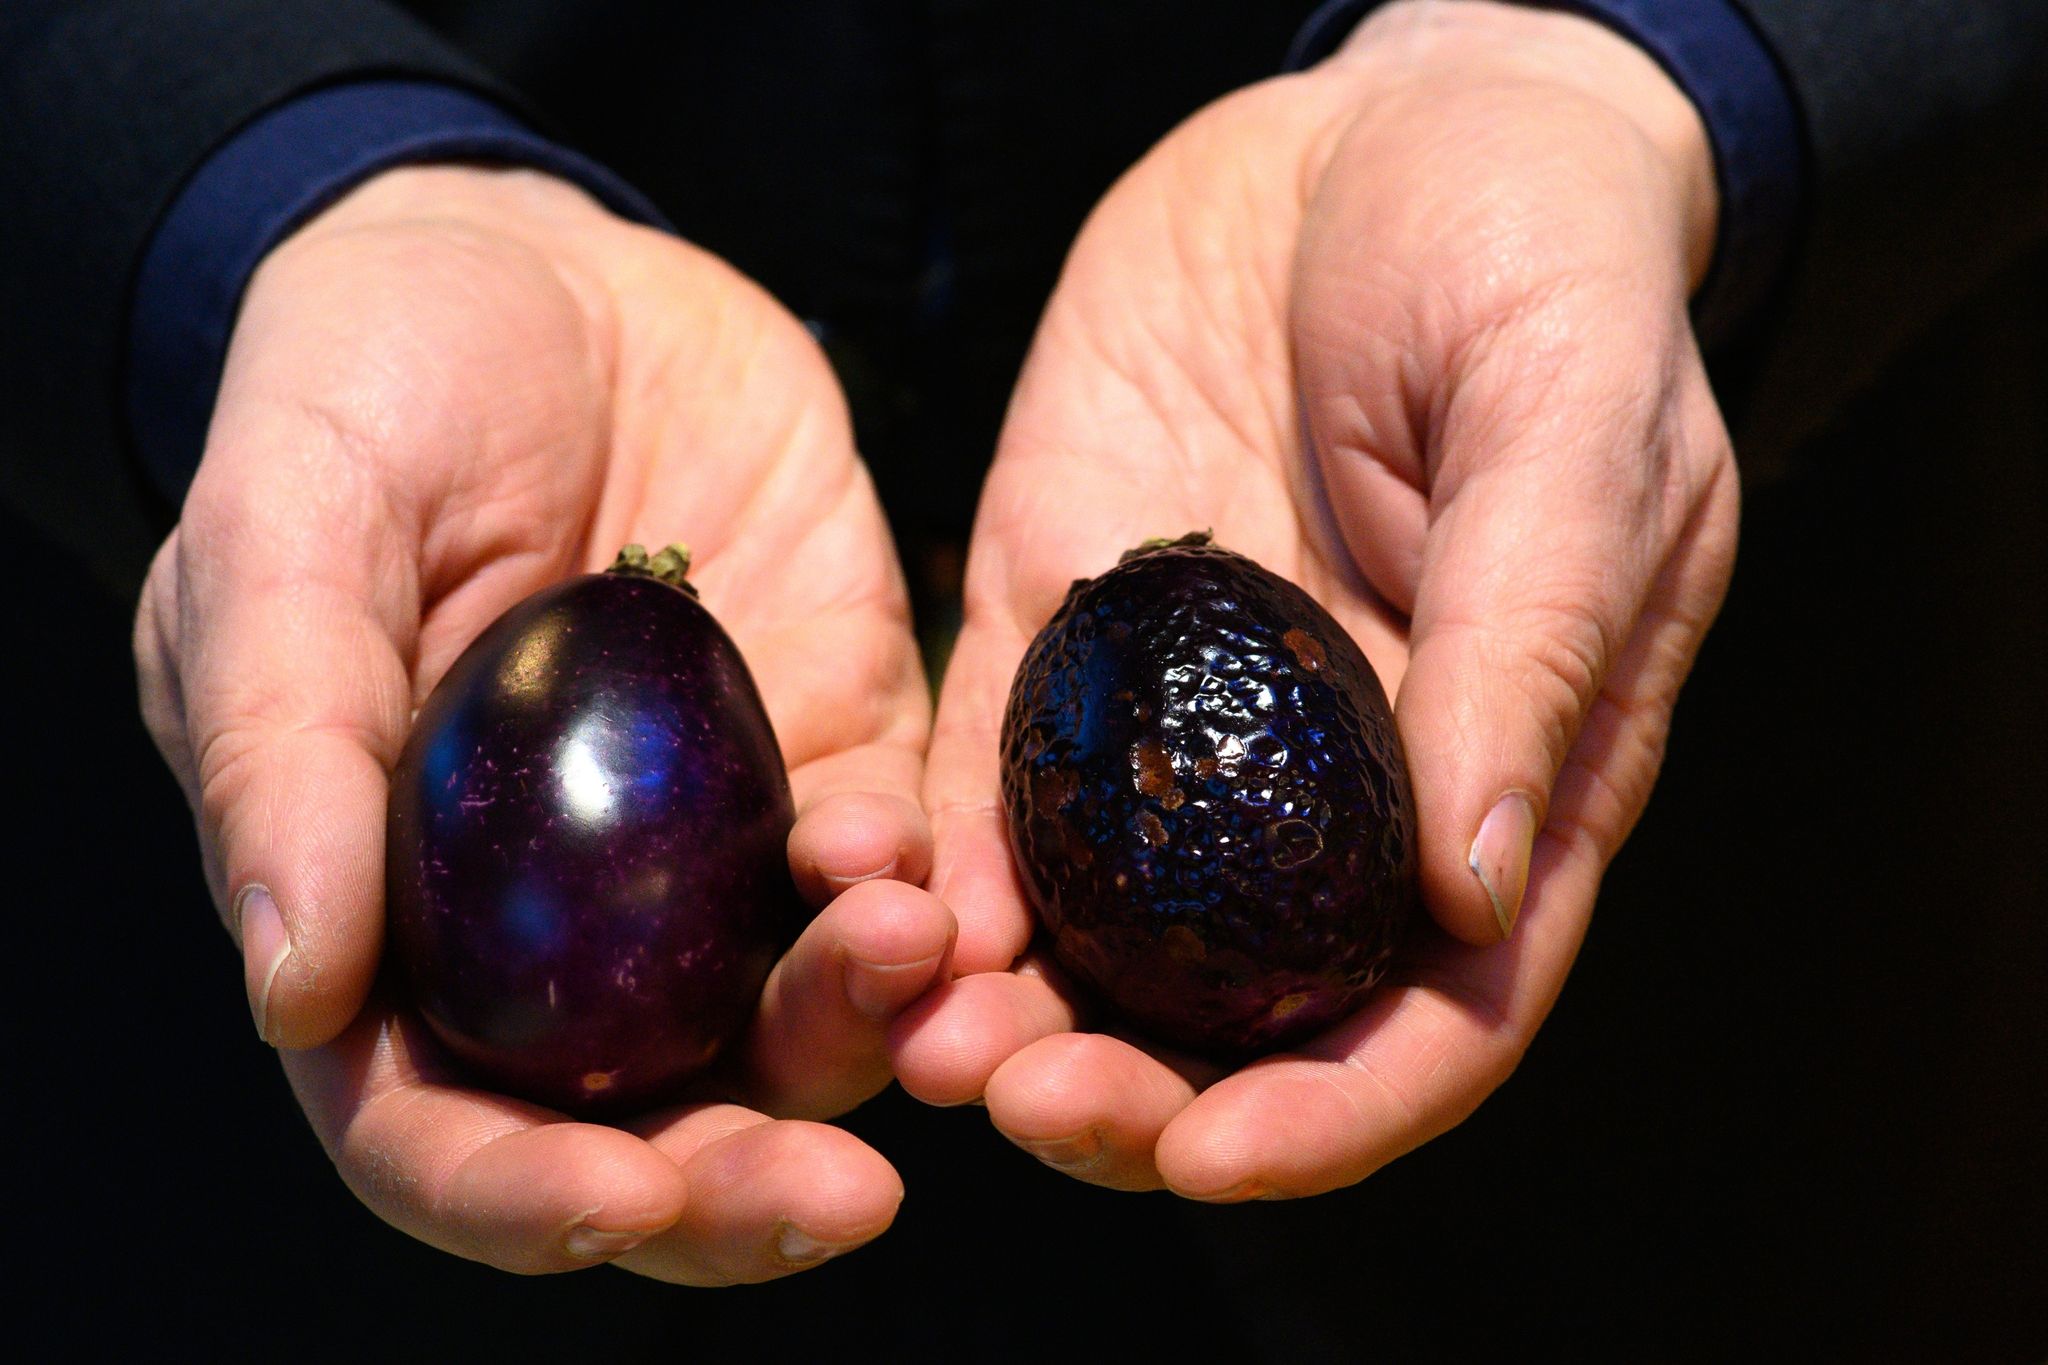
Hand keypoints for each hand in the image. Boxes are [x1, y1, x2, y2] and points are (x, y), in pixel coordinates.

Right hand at [133, 165, 947, 1279]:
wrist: (546, 271)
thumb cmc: (363, 389)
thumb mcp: (282, 531)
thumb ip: (280, 743)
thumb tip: (294, 982)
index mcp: (392, 908)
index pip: (436, 1121)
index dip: (521, 1193)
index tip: (624, 1202)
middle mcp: (563, 919)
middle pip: (652, 1117)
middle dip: (743, 1184)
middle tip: (841, 1198)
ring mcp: (712, 847)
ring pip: (797, 1019)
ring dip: (862, 1032)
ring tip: (908, 953)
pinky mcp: (837, 748)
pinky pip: (901, 873)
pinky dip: (933, 907)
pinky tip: (935, 875)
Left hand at [895, 0, 1737, 1197]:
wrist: (1372, 130)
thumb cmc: (1535, 261)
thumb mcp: (1575, 422)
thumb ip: (1530, 644)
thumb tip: (1476, 893)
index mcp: (1496, 775)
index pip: (1433, 1011)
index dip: (1336, 1114)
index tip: (1217, 1155)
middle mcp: (1329, 788)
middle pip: (1241, 1012)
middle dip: (1138, 1094)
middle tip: (1029, 1106)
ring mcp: (1181, 720)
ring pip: (1092, 929)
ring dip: (1004, 1008)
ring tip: (914, 1041)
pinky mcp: (1056, 628)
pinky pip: (985, 775)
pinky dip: (931, 857)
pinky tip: (863, 892)